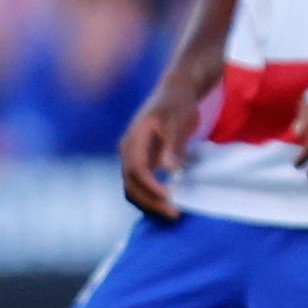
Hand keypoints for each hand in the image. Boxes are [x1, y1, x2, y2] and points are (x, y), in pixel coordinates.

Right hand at [116, 64, 209, 220]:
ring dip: (149, 204)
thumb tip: (170, 169)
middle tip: (174, 214)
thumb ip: (173, 145)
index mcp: (134, 138)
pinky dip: (151, 198)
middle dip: (150, 202)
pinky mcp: (141, 163)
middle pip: (131, 184)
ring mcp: (132, 158)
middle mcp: (128, 150)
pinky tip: (168, 205)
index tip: (169, 198)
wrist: (175, 93)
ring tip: (172, 214)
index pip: (136, 169)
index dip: (150, 186)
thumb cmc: (177, 104)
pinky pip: (140, 186)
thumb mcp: (178, 121)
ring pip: (133, 189)